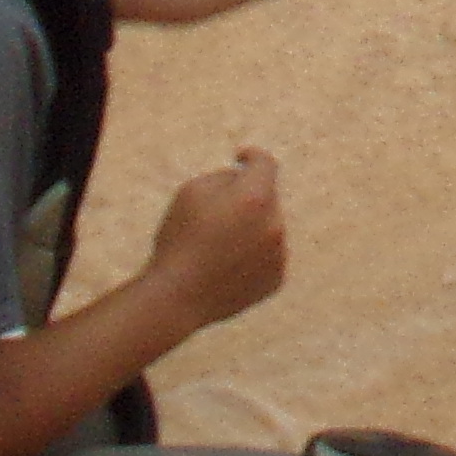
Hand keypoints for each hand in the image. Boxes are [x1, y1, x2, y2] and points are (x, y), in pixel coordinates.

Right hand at [147, 151, 288, 328]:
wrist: (176, 299)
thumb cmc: (178, 241)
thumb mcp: (191, 192)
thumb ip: (223, 177)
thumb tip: (243, 178)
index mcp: (255, 197)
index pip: (266, 163)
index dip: (252, 156)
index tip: (241, 157)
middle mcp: (275, 223)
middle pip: (266, 197)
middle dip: (247, 198)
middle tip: (216, 214)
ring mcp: (279, 253)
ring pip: (268, 227)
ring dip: (251, 227)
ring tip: (217, 246)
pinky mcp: (276, 278)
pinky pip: (268, 255)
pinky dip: (253, 254)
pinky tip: (225, 266)